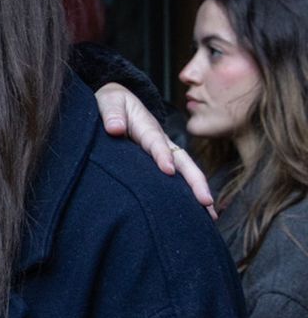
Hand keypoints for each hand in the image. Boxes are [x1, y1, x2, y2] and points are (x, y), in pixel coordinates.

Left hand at [94, 83, 215, 216]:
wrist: (117, 102)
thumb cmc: (112, 103)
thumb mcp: (109, 102)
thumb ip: (112, 114)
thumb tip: (115, 129)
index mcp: (147, 127)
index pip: (156, 142)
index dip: (162, 155)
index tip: (168, 170)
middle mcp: (161, 141)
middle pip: (182, 160)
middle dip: (194, 181)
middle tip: (205, 201)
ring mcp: (163, 151)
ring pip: (185, 171)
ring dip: (197, 191)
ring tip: (210, 215)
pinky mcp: (159, 161)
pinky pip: (176, 177)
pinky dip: (187, 194)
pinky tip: (196, 213)